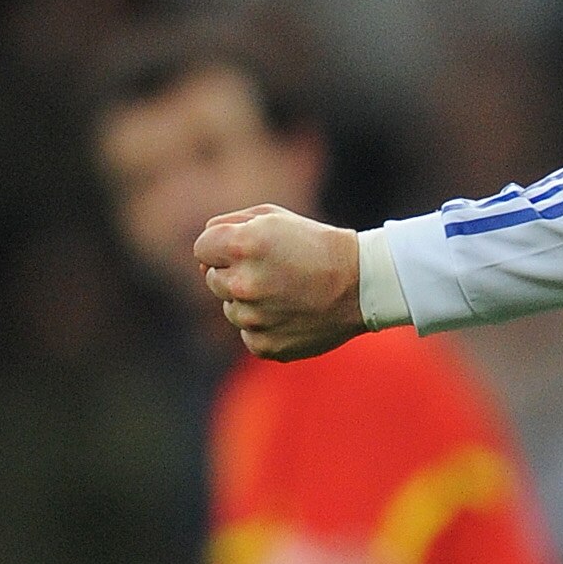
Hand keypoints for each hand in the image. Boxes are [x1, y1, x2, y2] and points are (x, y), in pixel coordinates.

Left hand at [194, 204, 363, 361]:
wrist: (361, 283)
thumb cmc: (315, 244)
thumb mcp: (273, 217)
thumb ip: (227, 225)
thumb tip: (202, 254)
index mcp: (242, 245)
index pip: (202, 248)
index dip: (222, 247)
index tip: (247, 249)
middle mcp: (243, 283)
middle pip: (213, 280)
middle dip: (235, 273)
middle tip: (273, 270)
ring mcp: (253, 319)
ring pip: (230, 309)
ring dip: (249, 301)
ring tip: (286, 292)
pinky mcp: (265, 346)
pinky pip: (248, 334)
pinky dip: (264, 326)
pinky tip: (291, 313)